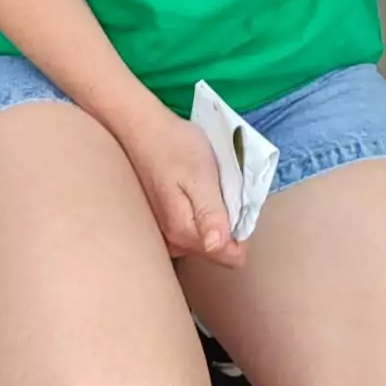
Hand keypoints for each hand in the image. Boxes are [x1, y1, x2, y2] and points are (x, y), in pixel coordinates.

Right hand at [118, 101, 245, 270]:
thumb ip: (210, 214)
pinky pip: (195, 227)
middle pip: (218, 248)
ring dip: (215, 214)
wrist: (142, 128)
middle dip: (228, 222)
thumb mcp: (200, 175)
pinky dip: (201, 209)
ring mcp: (166, 235)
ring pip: (207, 237)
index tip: (235, 200)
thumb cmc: (174, 146)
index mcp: (184, 235)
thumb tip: (217, 247)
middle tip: (219, 187)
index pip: (230, 256)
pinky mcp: (163, 223)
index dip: (243, 231)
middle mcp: (174, 243)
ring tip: (206, 184)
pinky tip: (194, 186)